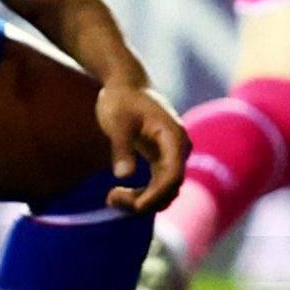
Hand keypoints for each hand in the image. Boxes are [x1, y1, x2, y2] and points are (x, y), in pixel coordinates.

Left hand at [93, 78, 188, 213]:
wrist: (125, 84)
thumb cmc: (121, 99)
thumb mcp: (117, 121)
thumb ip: (121, 147)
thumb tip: (122, 175)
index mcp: (174, 137)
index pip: (173, 175)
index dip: (156, 194)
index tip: (135, 206)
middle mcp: (178, 150)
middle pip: (170, 188)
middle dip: (144, 200)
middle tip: (111, 198)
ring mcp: (171, 156)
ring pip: (164, 191)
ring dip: (141, 201)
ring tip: (111, 198)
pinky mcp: (161, 160)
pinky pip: (157, 186)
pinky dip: (140, 195)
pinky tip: (116, 194)